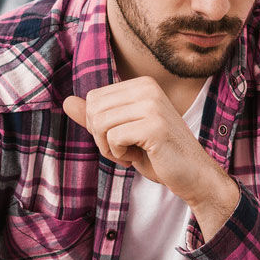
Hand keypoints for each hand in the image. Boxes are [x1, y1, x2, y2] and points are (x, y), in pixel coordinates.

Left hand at [61, 77, 219, 203]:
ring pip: (100, 123)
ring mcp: (152, 104)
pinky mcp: (154, 125)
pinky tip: (138, 157)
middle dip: (101, 136)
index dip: (98, 126)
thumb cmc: (158, 155)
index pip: (93, 99)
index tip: (121, 139)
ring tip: (130, 153)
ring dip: (108, 147)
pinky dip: (119, 154)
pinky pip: (113, 137)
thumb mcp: (122, 133)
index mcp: (141, 84)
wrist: (193, 176)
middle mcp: (147, 87)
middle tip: (123, 149)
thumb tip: (66, 101)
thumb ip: (96, 117)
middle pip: (93, 109)